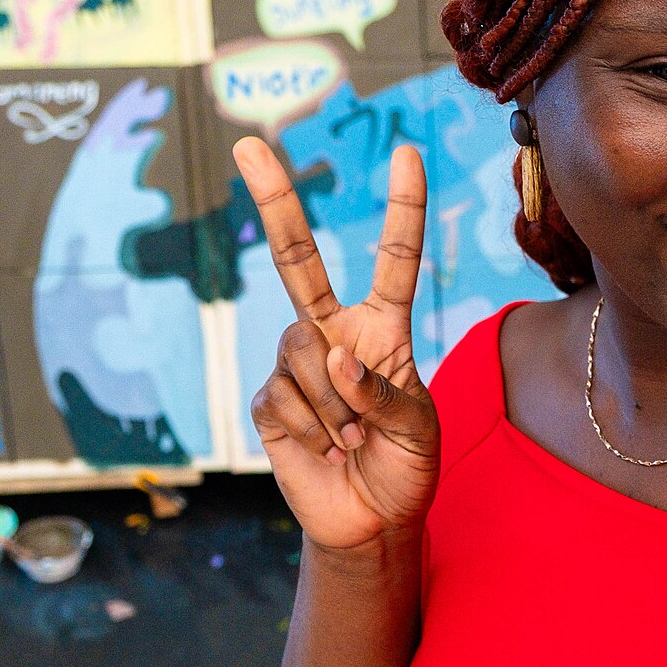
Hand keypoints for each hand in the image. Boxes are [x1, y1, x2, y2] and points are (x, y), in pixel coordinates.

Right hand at [239, 134, 439, 552]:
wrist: (370, 522)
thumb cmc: (406, 468)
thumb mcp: (418, 431)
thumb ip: (384, 392)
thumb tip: (333, 358)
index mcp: (384, 331)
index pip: (395, 261)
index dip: (403, 209)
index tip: (410, 153)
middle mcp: (334, 335)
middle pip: (298, 261)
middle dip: (274, 202)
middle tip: (248, 145)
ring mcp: (296, 366)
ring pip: (304, 357)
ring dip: (337, 409)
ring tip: (355, 441)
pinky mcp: (268, 402)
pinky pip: (284, 399)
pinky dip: (314, 432)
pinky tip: (328, 452)